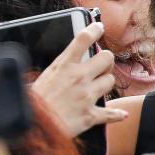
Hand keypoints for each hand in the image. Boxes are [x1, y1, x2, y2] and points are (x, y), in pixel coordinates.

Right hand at [31, 22, 127, 136]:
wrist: (32, 127)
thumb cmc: (33, 102)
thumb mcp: (43, 76)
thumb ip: (61, 66)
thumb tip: (73, 59)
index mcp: (64, 66)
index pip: (83, 39)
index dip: (94, 29)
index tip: (99, 27)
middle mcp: (78, 78)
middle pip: (107, 58)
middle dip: (105, 61)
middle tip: (100, 66)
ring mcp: (87, 96)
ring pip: (110, 81)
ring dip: (105, 83)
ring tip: (96, 88)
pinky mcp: (90, 115)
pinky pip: (111, 113)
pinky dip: (116, 115)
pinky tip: (122, 114)